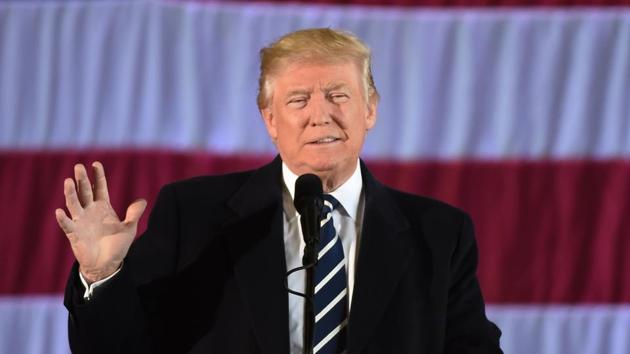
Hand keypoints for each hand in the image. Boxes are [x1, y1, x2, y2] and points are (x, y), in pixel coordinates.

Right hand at [55, 162, 146, 283]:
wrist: (106, 264)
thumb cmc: (117, 245)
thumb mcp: (129, 228)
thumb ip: (134, 214)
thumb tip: (142, 200)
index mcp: (103, 207)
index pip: (99, 187)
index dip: (98, 176)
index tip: (96, 163)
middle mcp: (90, 211)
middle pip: (85, 191)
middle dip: (82, 179)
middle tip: (79, 166)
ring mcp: (81, 221)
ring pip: (74, 204)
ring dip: (71, 193)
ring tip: (68, 181)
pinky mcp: (74, 234)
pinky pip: (67, 225)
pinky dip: (63, 219)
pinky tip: (60, 212)